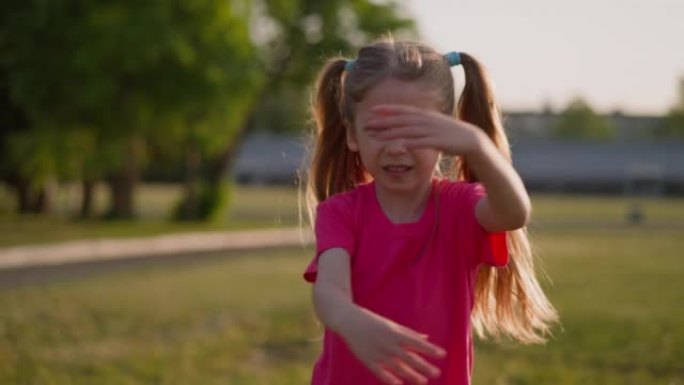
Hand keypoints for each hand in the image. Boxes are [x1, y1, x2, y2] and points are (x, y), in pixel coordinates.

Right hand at [340, 307, 445, 384]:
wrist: (349, 321)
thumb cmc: (373, 322)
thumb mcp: (393, 325)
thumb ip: (409, 334)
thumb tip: (426, 339)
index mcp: (396, 333)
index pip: (417, 342)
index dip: (430, 349)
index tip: (443, 355)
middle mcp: (389, 344)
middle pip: (410, 357)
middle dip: (424, 366)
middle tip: (437, 373)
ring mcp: (378, 353)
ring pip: (398, 367)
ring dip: (412, 375)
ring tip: (423, 381)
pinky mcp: (368, 360)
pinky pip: (381, 372)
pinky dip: (390, 379)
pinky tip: (399, 384)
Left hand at [366, 104, 484, 156]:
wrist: (472, 140)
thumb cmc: (451, 134)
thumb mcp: (435, 125)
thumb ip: (422, 123)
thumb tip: (411, 124)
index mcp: (425, 115)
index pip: (403, 110)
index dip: (388, 109)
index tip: (373, 110)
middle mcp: (426, 120)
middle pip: (401, 120)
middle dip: (383, 121)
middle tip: (367, 123)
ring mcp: (431, 130)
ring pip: (406, 131)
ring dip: (390, 133)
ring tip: (376, 136)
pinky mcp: (437, 141)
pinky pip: (419, 142)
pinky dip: (407, 144)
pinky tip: (396, 147)